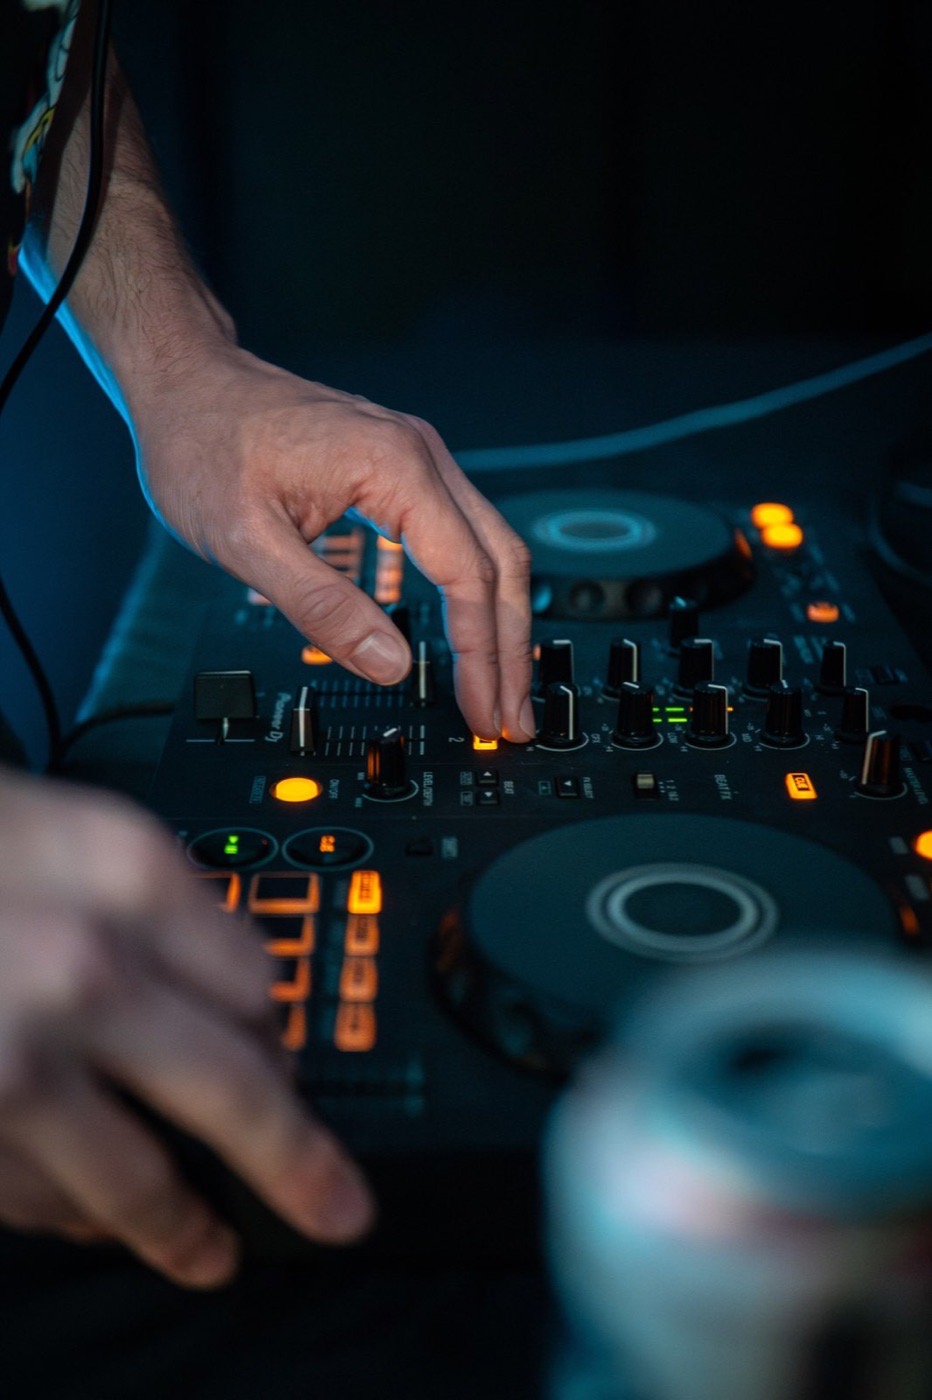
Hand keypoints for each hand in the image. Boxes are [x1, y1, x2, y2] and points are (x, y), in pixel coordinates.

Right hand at [0, 766, 373, 1287]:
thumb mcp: (64, 828)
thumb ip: (157, 901)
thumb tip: (239, 991)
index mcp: (126, 874)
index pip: (261, 980)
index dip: (276, 1024)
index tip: (282, 1054)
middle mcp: (88, 970)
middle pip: (239, 1089)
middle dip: (297, 1163)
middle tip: (339, 1210)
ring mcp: (19, 1065)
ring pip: (139, 1178)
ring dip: (184, 1227)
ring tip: (214, 1253)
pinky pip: (43, 1201)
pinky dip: (78, 1220)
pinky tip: (93, 1223)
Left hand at [130, 345, 534, 741]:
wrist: (185, 382)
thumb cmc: (204, 443)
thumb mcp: (247, 542)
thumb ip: (322, 607)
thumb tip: (389, 663)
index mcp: (393, 466)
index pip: (468, 573)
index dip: (481, 652)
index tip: (482, 709)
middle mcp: (419, 454)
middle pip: (499, 561)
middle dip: (511, 648)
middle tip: (512, 718)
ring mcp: (414, 458)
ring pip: (488, 547)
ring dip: (498, 622)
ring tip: (498, 686)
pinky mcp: (399, 469)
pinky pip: (457, 534)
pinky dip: (471, 590)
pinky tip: (465, 633)